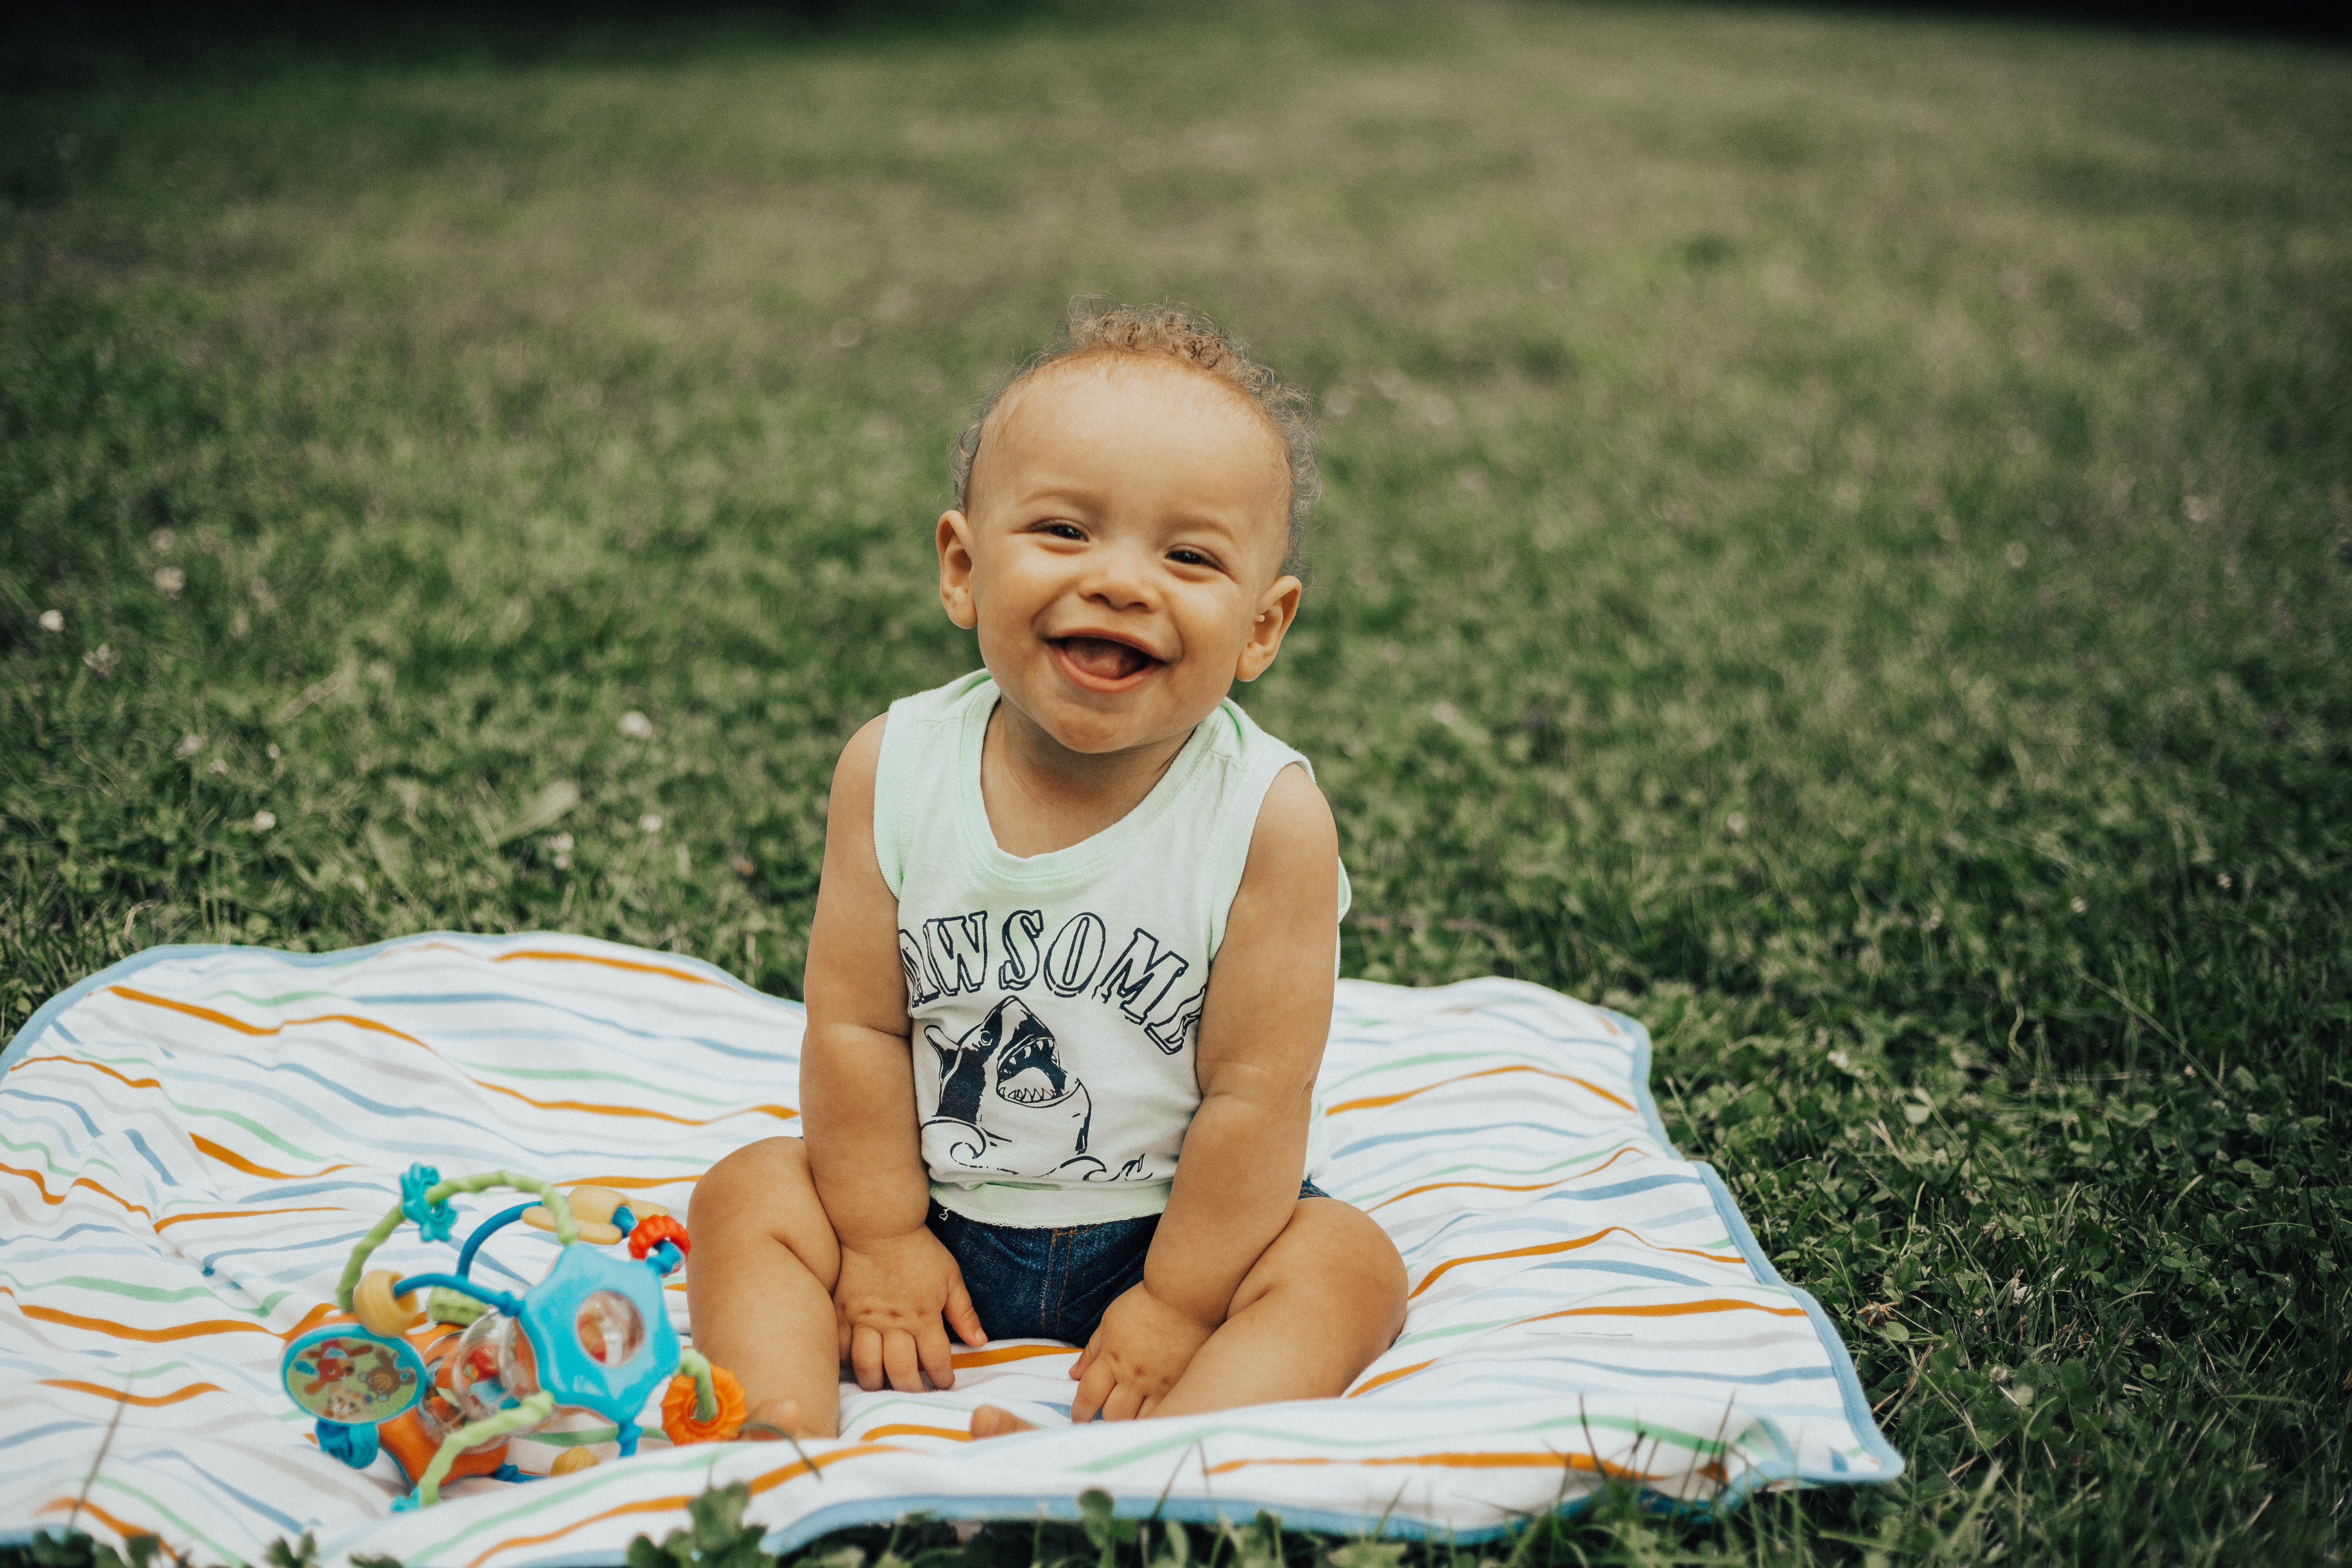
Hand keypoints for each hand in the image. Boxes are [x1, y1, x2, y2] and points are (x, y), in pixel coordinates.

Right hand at [834, 1228, 986, 1392]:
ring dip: (877, 1383)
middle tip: (916, 1394)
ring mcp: (864, 1320)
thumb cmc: (919, 1251)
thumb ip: (964, 1313)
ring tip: (883, 1386)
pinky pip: (840, 1348)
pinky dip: (847, 1362)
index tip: (945, 1383)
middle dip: (912, 1390)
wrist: (879, 1225)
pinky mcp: (842, 1312)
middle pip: (902, 1372)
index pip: (936, 1361)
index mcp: (924, 1316)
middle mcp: (894, 1324)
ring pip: (867, 1367)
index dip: (943, 1379)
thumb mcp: (950, 1277)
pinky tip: (855, 1365)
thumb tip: (980, 1342)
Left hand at [1069, 1282, 1214, 1421]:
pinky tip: (1150, 1413)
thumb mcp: (1110, 1321)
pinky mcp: (1178, 1385)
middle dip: (1104, 1418)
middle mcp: (1133, 1375)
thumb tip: (1074, 1374)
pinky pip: (1162, 1412)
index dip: (1080, 1412)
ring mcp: (1157, 1384)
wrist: (1185, 1297)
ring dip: (1129, 1421)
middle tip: (1105, 1414)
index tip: (1079, 1416)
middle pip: (1112, 1415)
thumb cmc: (1146, 1304)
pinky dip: (1152, 1417)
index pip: (1088, 1396)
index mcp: (1112, 1358)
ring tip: (1129, 1414)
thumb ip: (1092, 1351)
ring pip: (1138, 1420)